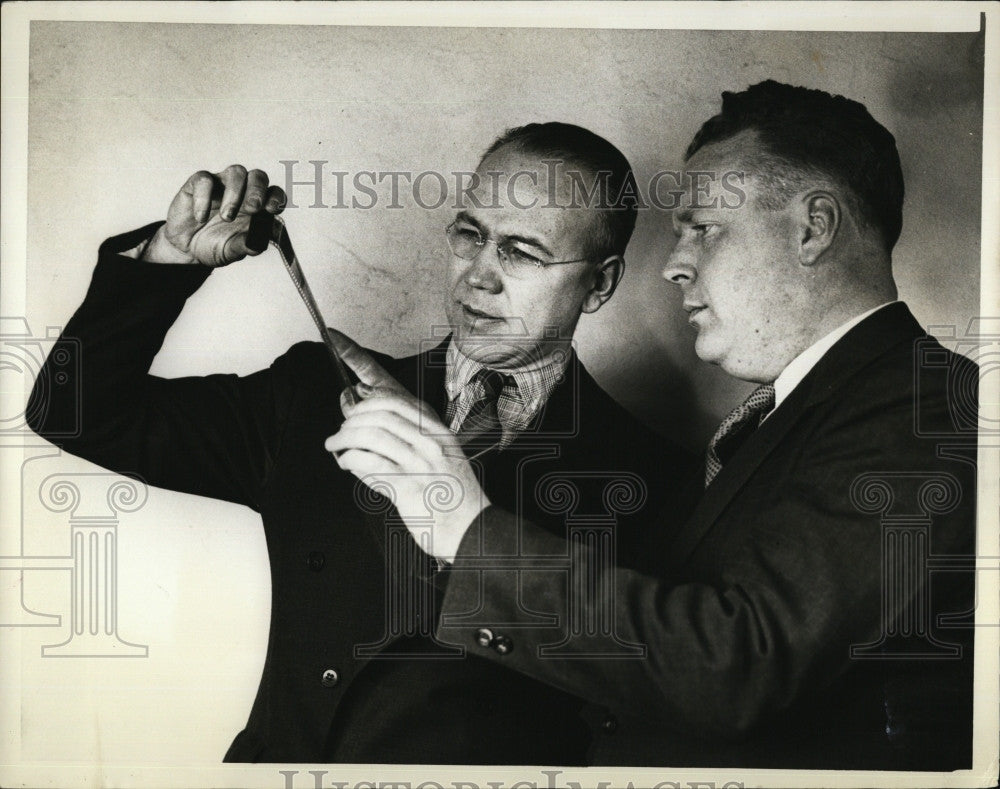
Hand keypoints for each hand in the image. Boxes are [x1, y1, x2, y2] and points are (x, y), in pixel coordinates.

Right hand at [143, 164, 285, 265]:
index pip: (274, 193)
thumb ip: (245, 246)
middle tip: (252, 208)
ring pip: (236, 172)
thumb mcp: (232, 251)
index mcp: (257, 207)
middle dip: (258, 190)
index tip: (271, 210)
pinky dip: (204, 198)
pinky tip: (202, 218)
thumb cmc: (215, 245)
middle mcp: (242, 191)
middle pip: (258, 176)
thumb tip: (257, 245)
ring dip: (234, 193)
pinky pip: (204, 179)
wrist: (186, 249)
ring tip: (227, 217)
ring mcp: (221, 185)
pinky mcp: (197, 184)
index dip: (276, 198)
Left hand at [324, 330, 488, 563]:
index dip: (363, 376)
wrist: (475, 532)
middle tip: (338, 434)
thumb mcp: (439, 458)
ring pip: (370, 436)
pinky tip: (349, 465)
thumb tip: (368, 417)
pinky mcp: (409, 489)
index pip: (395, 397)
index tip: (342, 365)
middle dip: (350, 420)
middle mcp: (431, 443)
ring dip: (344, 441)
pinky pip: (370, 465)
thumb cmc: (452, 497)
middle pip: (378, 413)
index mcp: (437, 432)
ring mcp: (421, 465)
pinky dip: (351, 461)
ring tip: (337, 449)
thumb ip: (407, 439)